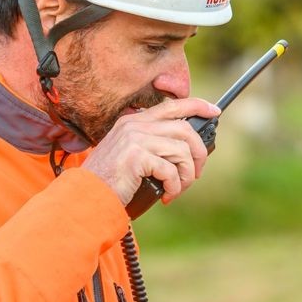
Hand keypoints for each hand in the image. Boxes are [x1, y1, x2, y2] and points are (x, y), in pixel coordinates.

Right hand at [81, 98, 220, 205]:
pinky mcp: (136, 157)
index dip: (197, 105)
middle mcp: (135, 125)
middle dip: (198, 154)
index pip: (172, 105)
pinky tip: (167, 195)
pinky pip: (171, 170)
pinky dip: (174, 186)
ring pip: (181, 151)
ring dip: (187, 175)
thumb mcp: (131, 154)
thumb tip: (187, 150)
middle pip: (185, 130)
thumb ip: (152, 145)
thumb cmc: (111, 180)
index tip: (214, 111)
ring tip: (177, 189)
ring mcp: (135, 139)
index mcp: (134, 121)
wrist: (87, 195)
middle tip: (196, 173)